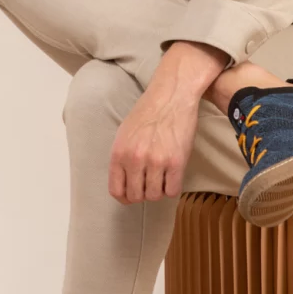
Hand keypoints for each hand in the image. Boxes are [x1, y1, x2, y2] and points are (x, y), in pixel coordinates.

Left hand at [108, 41, 228, 203]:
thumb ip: (121, 158)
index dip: (125, 197)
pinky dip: (172, 188)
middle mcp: (134, 159)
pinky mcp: (176, 162)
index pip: (116, 191)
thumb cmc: (148, 113)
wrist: (171, 96)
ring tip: (162, 178)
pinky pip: (172, 191)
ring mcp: (156, 161)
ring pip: (154, 196)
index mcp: (119, 153)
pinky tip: (172, 177)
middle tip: (150, 184)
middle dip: (143, 194)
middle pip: (136, 196)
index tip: (132, 195)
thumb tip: (124, 182)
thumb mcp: (124, 134)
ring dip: (158, 191)